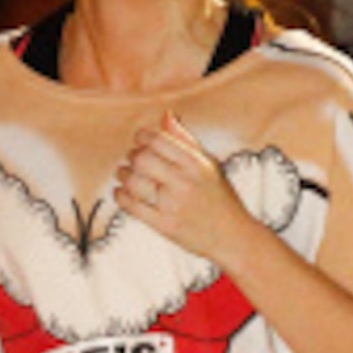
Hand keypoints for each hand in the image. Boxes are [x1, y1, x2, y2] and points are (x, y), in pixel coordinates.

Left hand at [116, 112, 254, 261]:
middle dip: (131, 156)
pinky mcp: (165, 225)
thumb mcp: (209, 164)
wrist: (232, 236)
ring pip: (134, 181)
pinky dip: (121, 196)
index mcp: (196, 163)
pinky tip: (122, 192)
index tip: (139, 140)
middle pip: (142, 159)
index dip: (142, 137)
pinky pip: (132, 206)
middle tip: (131, 159)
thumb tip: (165, 115)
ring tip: (125, 174)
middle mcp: (185, 182)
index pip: (159, 140)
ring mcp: (174, 205)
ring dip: (123, 174)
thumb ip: (185, 140)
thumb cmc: (219, 197)